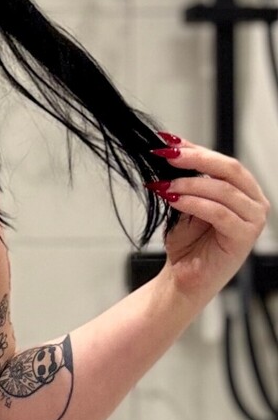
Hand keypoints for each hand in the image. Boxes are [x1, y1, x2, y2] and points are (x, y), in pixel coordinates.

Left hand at [147, 136, 270, 308]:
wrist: (182, 277)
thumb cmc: (188, 243)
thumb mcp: (185, 201)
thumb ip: (186, 177)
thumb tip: (173, 146)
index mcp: (244, 191)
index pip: (224, 162)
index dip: (197, 149)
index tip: (169, 142)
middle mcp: (255, 203)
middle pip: (230, 170)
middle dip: (196, 159)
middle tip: (168, 156)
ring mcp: (253, 220)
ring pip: (224, 190)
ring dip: (190, 184)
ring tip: (165, 185)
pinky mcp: (244, 238)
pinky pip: (219, 213)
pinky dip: (194, 203)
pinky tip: (173, 199)